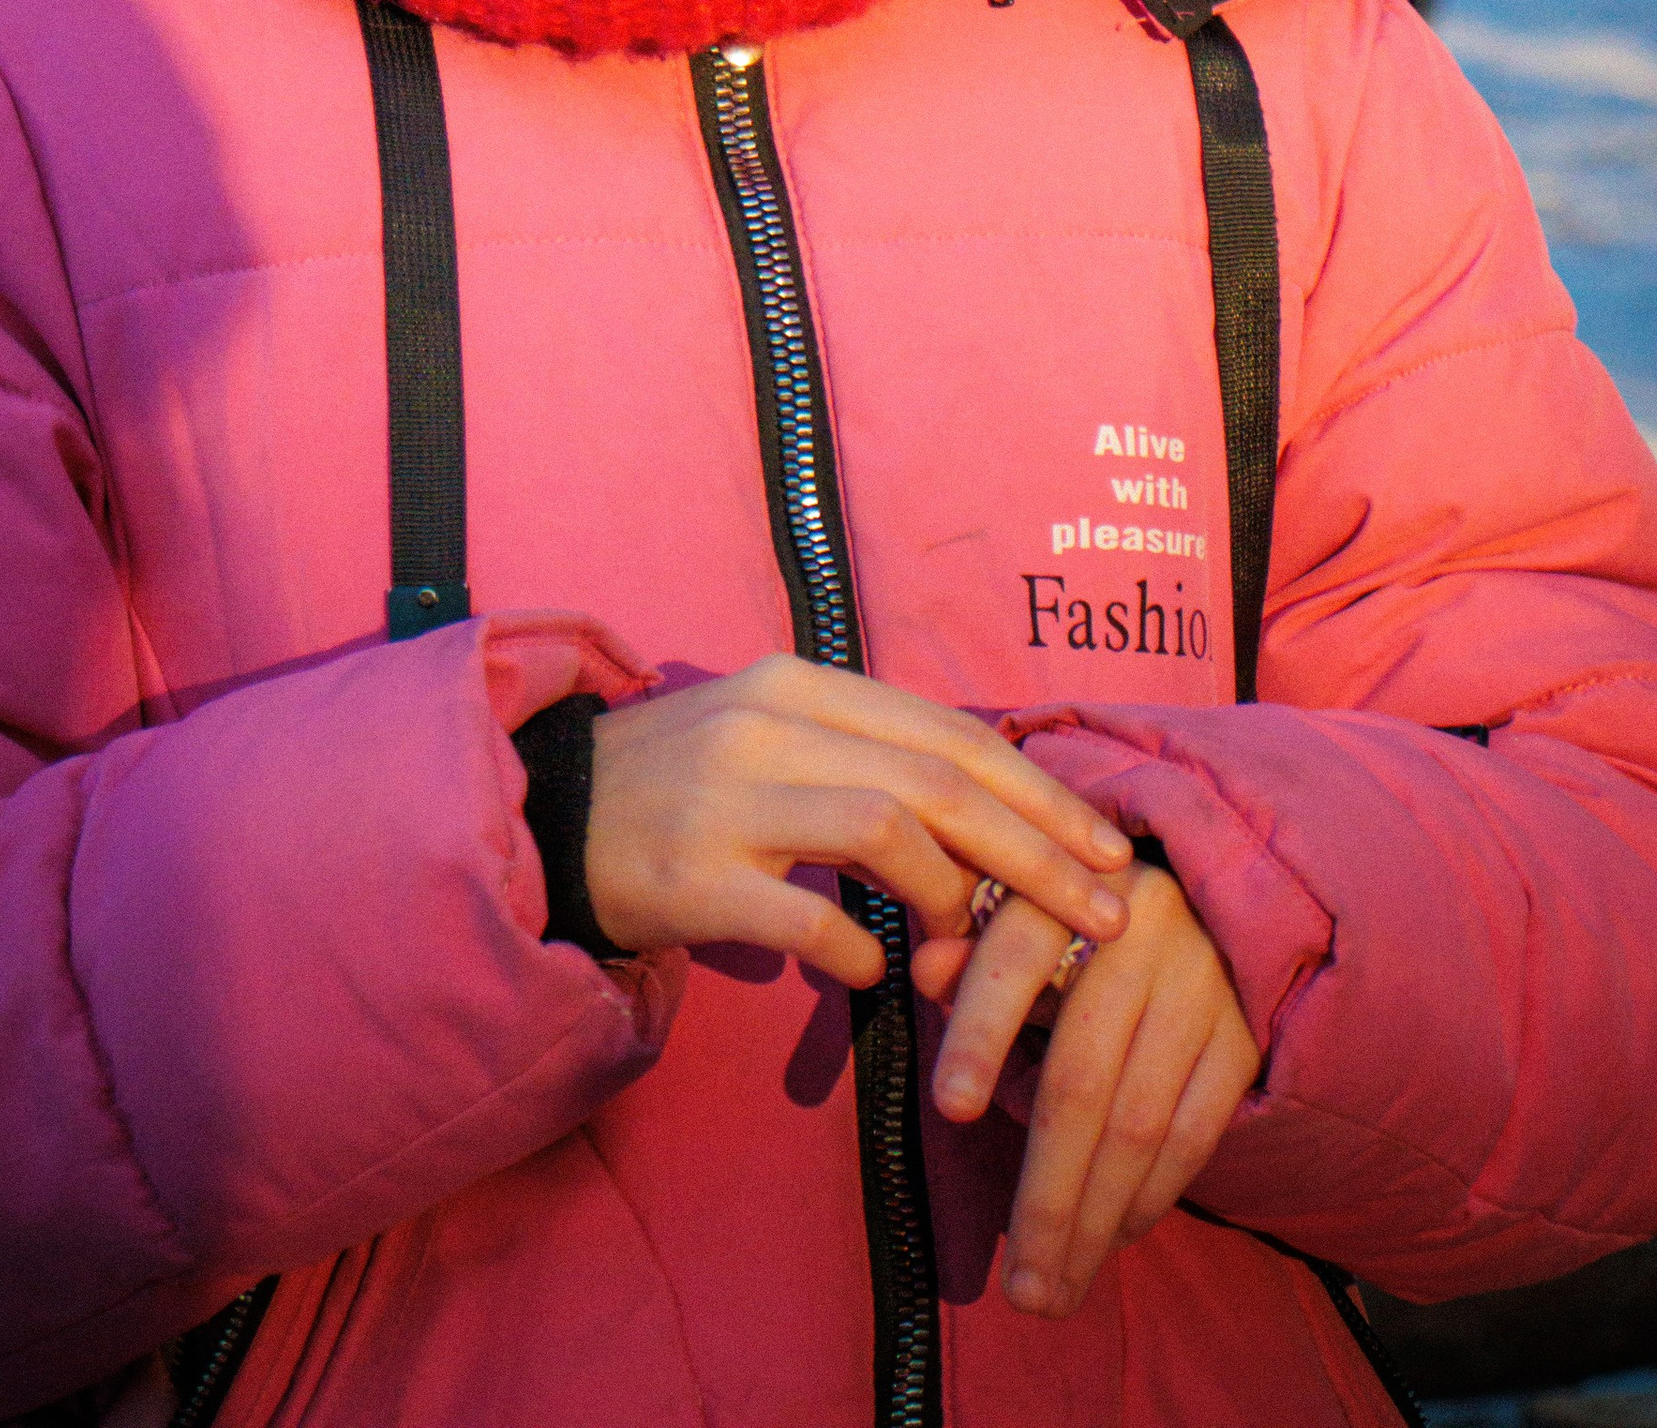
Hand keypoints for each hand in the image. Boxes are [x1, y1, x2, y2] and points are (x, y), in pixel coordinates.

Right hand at [583, 654, 1135, 987]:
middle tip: (1106, 913)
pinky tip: (876, 974)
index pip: (950, 732)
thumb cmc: (684, 781)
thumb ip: (869, 759)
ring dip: (952, 899)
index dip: (1039, 792)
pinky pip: (808, 919)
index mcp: (801, 683)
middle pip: (940, 782)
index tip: (1106, 846)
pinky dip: (861, 952)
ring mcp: (728, 798)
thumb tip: (993, 816)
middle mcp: (769, 724)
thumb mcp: (775, 738)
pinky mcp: (692, 876)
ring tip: (969, 948)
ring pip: (886, 831)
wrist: (550, 815)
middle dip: (1039, 852)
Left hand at [910, 862, 1260, 1313]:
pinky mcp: (1243, 1033)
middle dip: (1045, 1194)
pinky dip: (1152, 1194)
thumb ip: (969, 949)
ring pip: (1140, 1124)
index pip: (1017, 959)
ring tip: (1056, 1290)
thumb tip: (925, 971)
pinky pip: (1196, 1131)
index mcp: (1065, 889)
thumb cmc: (1073, 915)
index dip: (981, 1030)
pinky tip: (1113, 1239)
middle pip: (1082, 1078)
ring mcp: (1200, 985)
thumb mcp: (1013, 910)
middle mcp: (1140, 932)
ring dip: (1095, 1220)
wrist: (1202, 890)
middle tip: (1018, 1289)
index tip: (949, 1110)